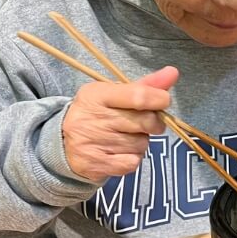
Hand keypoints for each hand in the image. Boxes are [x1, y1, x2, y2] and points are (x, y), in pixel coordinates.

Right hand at [62, 66, 178, 181]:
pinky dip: (133, 158)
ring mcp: (93, 143)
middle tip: (147, 122)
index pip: (137, 96)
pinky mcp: (96, 165)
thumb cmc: (97, 114)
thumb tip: (173, 72)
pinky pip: (132, 162)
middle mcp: (93, 118)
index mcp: (97, 95)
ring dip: (141, 141)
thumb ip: (145, 85)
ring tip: (126, 136)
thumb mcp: (114, 94)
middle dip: (154, 122)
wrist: (63, 143)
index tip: (163, 101)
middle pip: (144, 121)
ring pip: (140, 144)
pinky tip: (121, 151)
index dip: (158, 99)